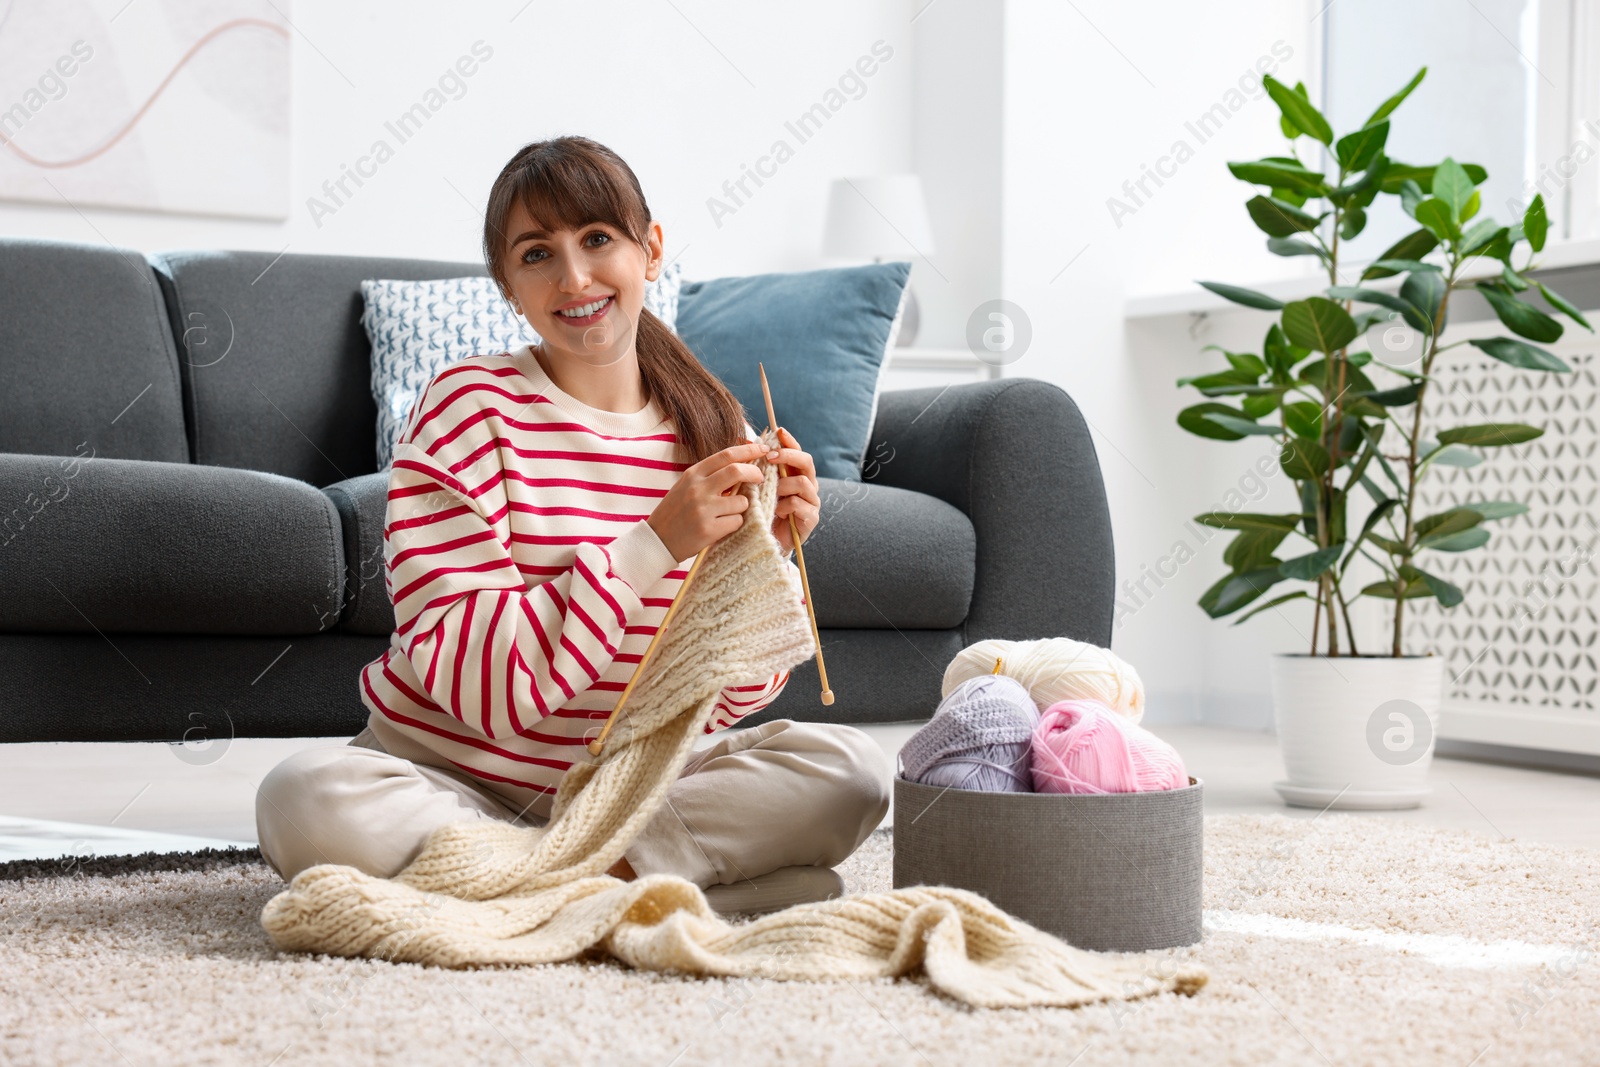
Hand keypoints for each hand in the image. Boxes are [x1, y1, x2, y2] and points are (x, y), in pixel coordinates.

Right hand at [647, 441, 767, 560]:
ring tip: (726, 513)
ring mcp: (703, 509)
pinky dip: (734, 523)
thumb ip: (710, 476)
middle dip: (754, 473)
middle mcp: (697, 488)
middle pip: (737, 471)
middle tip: (759, 478)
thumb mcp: (687, 486)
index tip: (762, 449)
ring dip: (741, 506)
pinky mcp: (709, 529)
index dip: (749, 450)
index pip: (726, 455)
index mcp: (693, 474)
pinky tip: (720, 527)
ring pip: (741, 501)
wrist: (658, 540)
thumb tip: (742, 464)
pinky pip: (737, 521)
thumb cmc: (676, 512)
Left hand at [764, 426, 818, 553]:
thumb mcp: (757, 487)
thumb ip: (756, 468)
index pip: (797, 452)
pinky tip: (775, 511)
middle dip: (789, 456)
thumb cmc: (761, 511)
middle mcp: (808, 485)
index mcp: (796, 475)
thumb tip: (745, 441)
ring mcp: (812, 502)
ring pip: (803, 483)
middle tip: (770, 457)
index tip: (778, 431)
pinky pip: (799, 504)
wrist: (766, 541)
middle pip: (807, 462)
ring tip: (770, 492)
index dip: (790, 441)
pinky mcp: (811, 519)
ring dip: (783, 484)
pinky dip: (785, 505)